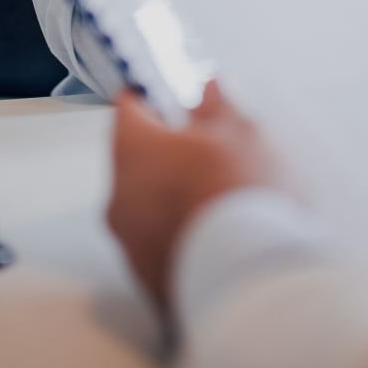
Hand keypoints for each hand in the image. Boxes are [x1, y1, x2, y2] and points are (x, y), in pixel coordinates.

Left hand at [106, 83, 284, 312]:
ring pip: (146, 204)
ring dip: (173, 197)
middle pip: (136, 160)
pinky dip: (181, 235)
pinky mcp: (146, 278)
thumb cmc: (238, 199)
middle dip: (167, 153)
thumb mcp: (241, 135)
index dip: (148, 97)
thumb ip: (217, 108)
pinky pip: (159, 243)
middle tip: (208, 149)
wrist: (247, 278)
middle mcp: (120, 195)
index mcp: (134, 149)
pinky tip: (217, 235)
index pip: (128, 108)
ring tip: (220, 198)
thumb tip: (207, 90)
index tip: (162, 94)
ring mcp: (129, 242)